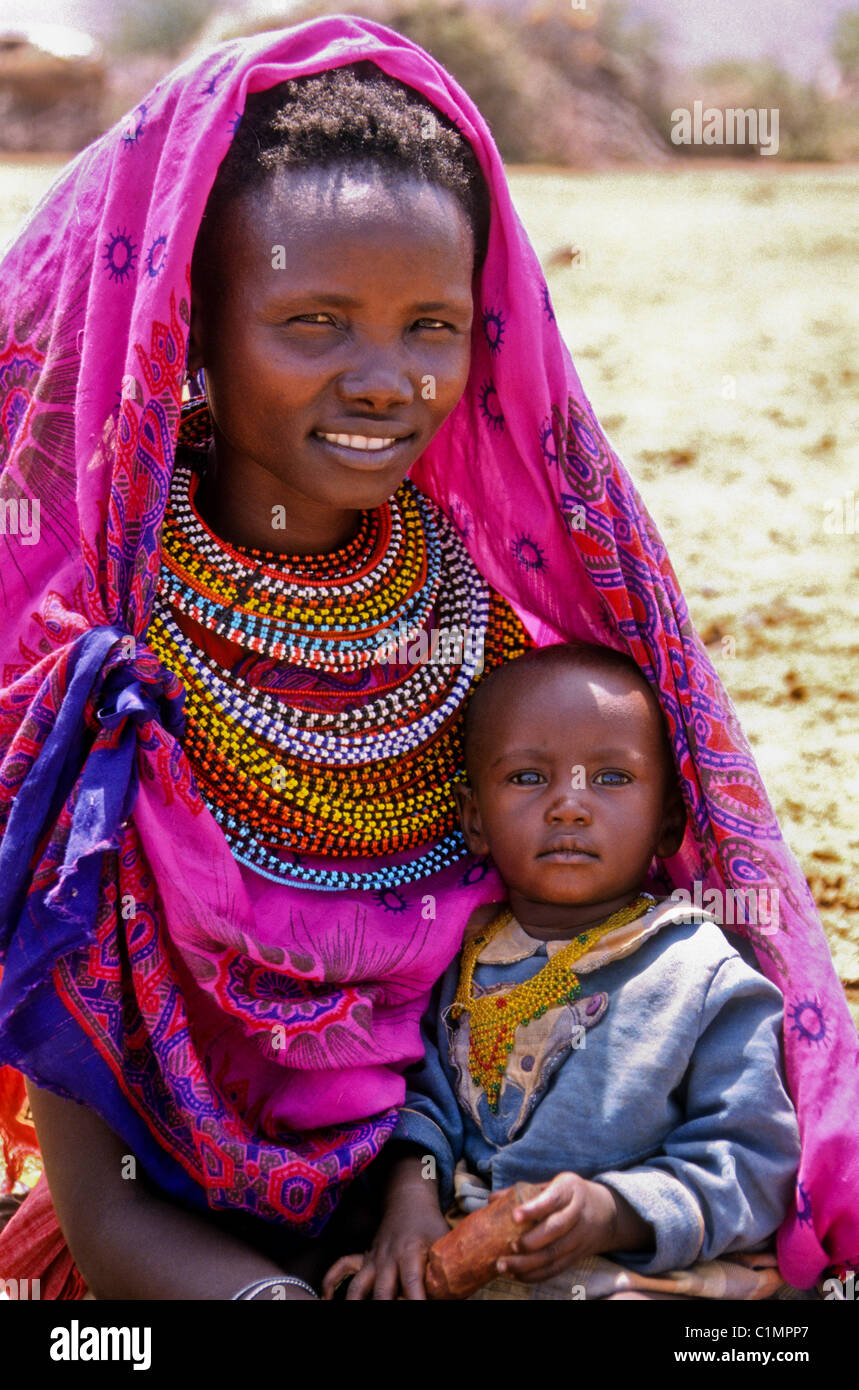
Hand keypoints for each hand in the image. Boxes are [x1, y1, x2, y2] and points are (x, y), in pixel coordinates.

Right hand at [323, 1156, 449, 1299]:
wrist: (408, 1202)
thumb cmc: (430, 1226)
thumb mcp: (443, 1242)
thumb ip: (447, 1268)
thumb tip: (461, 1293)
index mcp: (411, 1252)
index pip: (413, 1283)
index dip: (416, 1301)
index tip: (421, 1310)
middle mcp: (388, 1258)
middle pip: (382, 1292)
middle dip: (386, 1307)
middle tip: (395, 1313)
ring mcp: (373, 1260)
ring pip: (358, 1287)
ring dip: (357, 1303)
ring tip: (358, 1313)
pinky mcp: (363, 1261)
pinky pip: (340, 1269)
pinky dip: (330, 1283)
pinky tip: (328, 1298)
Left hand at [492, 1173, 621, 1282]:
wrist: (606, 1213)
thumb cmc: (569, 1195)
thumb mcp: (553, 1184)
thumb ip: (524, 1191)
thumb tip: (492, 1200)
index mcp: (570, 1190)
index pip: (553, 1199)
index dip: (534, 1208)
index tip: (515, 1216)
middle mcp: (577, 1213)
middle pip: (556, 1230)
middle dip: (531, 1242)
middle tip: (509, 1247)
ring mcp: (578, 1238)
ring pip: (554, 1254)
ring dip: (527, 1264)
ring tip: (503, 1266)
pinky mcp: (576, 1256)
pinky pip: (556, 1269)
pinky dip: (535, 1275)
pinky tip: (516, 1275)